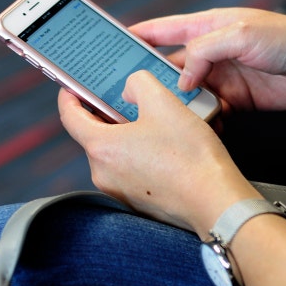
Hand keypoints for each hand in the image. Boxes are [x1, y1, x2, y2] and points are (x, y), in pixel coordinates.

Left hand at [57, 71, 261, 234]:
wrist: (216, 202)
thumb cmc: (190, 157)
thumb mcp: (164, 102)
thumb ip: (138, 83)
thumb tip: (129, 89)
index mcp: (101, 148)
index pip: (69, 116)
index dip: (70, 95)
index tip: (74, 86)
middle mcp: (103, 174)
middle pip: (96, 134)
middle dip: (110, 114)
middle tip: (132, 99)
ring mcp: (120, 191)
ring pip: (117, 152)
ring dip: (131, 135)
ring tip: (159, 124)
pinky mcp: (139, 202)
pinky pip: (132, 170)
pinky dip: (143, 155)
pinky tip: (168, 148)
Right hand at [129, 7, 285, 112]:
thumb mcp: (242, 35)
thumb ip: (205, 51)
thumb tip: (182, 77)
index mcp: (211, 27)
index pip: (166, 29)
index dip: (140, 36)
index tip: (114, 45)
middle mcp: (215, 52)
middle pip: (172, 66)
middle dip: (151, 78)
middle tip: (130, 93)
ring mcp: (225, 77)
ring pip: (189, 92)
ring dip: (177, 104)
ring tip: (161, 115)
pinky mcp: (238, 99)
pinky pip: (210, 110)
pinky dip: (201, 118)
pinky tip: (194, 126)